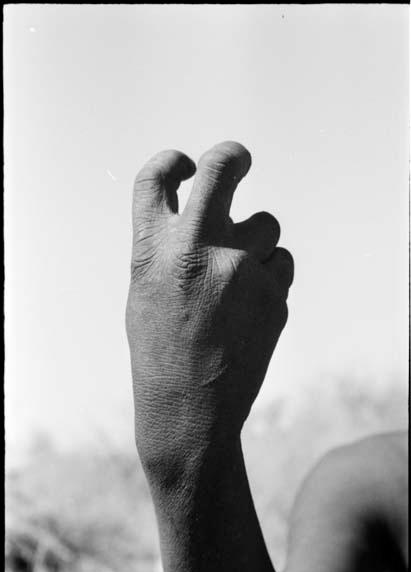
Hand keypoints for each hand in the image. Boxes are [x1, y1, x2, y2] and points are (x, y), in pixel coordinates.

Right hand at [126, 141, 293, 474]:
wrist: (189, 412)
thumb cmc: (160, 353)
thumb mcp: (147, 294)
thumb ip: (171, 249)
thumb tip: (213, 213)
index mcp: (151, 250)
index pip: (155, 177)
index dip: (172, 162)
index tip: (186, 165)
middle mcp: (196, 250)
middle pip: (223, 169)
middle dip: (233, 157)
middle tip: (240, 159)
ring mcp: (239, 270)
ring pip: (267, 224)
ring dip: (257, 241)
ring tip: (238, 281)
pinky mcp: (273, 294)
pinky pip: (281, 263)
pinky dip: (269, 277)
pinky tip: (251, 309)